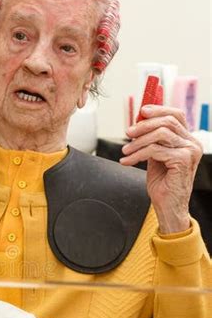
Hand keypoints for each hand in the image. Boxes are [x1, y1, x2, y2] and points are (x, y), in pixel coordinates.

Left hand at [120, 105, 202, 233]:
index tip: (141, 112)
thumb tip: (139, 122)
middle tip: (128, 133)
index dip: (158, 109)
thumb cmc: (163, 184)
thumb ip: (153, 140)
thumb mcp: (156, 157)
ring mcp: (189, 151)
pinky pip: (155, 150)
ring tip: (125, 151)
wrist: (168, 207)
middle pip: (167, 121)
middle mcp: (192, 144)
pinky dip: (137, 155)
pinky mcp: (182, 160)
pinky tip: (127, 161)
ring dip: (138, 141)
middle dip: (144, 125)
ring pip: (160, 133)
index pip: (176, 115)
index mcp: (188, 141)